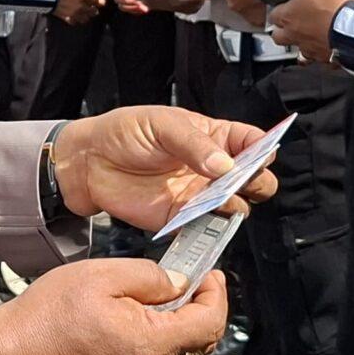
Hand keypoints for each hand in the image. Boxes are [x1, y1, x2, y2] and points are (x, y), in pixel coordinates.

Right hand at [0, 262, 231, 354]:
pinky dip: (156, 354)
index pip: (211, 322)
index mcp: (153, 345)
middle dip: (199, 312)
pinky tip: (131, 333)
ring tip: (152, 307)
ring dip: (177, 335)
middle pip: (200, 346)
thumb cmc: (48, 316)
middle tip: (183, 285)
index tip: (208, 273)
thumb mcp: (102, 276)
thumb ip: (151, 278)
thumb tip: (180, 284)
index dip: (216, 293)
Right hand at [53, 0, 105, 25]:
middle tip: (91, 0)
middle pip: (97, 2)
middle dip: (94, 1)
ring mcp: (80, 8)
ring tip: (86, 9)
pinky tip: (76, 15)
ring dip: (90, 11)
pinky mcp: (72, 16)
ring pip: (91, 13)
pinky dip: (79, 18)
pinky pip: (80, 20)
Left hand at [53, 106, 278, 232]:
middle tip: (240, 180)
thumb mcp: (162, 125)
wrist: (90, 162)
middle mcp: (211, 168)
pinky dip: (210, 228)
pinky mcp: (181, 219)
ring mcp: (198, 195)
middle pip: (253, 179)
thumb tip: (225, 166)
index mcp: (212, 137)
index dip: (263, 148)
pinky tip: (204, 219)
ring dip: (233, 206)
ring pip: (235, 206)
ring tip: (218, 199)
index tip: (262, 154)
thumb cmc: (125, 133)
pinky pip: (206, 228)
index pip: (252, 142)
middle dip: (256, 181)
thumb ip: (194, 144)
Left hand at [262, 0, 353, 63]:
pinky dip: (315, 54)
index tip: (288, 3)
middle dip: (283, 28)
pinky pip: (313, 59)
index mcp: (288, 16)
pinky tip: (323, 46)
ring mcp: (308, 49)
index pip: (274, 13)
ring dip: (298, 41)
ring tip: (309, 32)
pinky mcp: (323, 58)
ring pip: (295, 48)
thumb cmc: (336, 5)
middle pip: (278, 35)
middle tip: (295, 18)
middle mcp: (294, 35)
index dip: (280, 7)